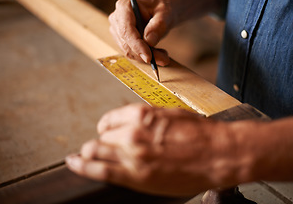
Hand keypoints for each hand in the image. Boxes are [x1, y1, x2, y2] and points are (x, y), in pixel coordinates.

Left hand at [66, 103, 233, 195]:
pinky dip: (83, 167)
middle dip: (101, 141)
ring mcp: (132, 156)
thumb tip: (134, 122)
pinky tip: (74, 164)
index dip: (107, 126)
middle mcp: (132, 133)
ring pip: (95, 152)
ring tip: (85, 157)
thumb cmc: (201, 133)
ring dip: (91, 153)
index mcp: (142, 115)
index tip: (107, 130)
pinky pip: (100, 171)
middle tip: (104, 147)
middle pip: (101, 137)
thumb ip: (148, 118)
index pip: (109, 119)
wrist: (218, 154)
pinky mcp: (136, 177)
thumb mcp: (172, 115)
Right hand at [108, 0, 171, 65]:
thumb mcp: (165, 14)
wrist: (161, 12)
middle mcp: (117, 18)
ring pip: (129, 51)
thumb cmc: (162, 9)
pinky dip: (145, 56)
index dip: (137, 45)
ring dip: (147, 56)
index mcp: (124, 7)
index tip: (149, 57)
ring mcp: (117, 30)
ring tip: (163, 55)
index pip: (126, 31)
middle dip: (145, 54)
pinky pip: (132, 53)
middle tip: (164, 59)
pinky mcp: (122, 40)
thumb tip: (149, 41)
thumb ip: (158, 26)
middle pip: (127, 43)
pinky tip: (157, 53)